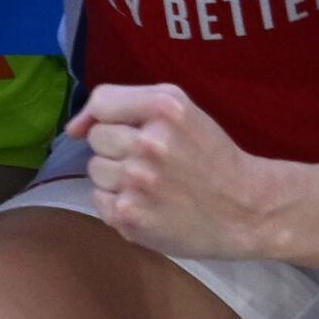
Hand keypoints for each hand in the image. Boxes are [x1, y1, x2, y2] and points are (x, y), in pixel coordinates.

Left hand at [76, 80, 271, 260]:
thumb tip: (73, 128)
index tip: (111, 129)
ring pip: (95, 169)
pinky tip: (148, 205)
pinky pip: (99, 199)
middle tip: (151, 161)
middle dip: (117, 148)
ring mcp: (137, 183)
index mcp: (164, 110)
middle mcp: (148, 144)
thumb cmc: (209, 156)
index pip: (101, 103)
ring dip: (116, 177)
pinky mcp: (130, 216)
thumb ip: (127, 102)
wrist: (246, 210)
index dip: (102, 117)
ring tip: (151, 185)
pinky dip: (118, 203)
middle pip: (97, 138)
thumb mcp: (180, 109)